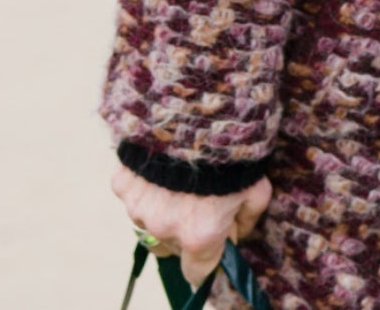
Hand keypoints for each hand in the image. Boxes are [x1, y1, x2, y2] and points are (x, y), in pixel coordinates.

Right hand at [111, 163, 269, 285]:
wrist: (197, 106)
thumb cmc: (235, 149)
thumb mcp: (257, 189)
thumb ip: (246, 220)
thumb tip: (235, 235)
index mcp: (199, 235)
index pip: (197, 272)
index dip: (206, 262)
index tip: (213, 248)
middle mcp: (164, 228)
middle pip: (173, 248)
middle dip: (187, 234)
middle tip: (202, 203)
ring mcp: (139, 208)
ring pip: (150, 224)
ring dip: (163, 211)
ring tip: (181, 180)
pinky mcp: (122, 185)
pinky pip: (135, 197)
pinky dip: (146, 188)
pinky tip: (163, 164)